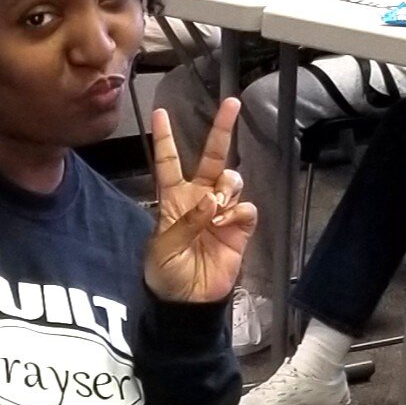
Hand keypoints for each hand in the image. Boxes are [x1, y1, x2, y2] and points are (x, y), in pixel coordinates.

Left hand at [144, 100, 259, 305]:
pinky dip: (237, 211)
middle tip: (232, 103)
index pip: (169, 162)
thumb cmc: (167, 273)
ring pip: (232, 180)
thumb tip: (211, 200)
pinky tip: (226, 224)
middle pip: (213, 157)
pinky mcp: (240, 228)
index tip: (159, 113)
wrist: (189, 301)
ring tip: (217, 208)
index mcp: (173, 198)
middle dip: (222, 129)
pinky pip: (246, 208)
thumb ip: (186, 222)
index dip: (164, 139)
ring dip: (228, 186)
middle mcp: (200, 198)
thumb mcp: (163, 247)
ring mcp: (222, 211)